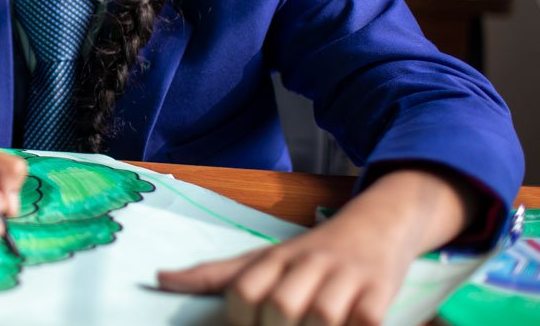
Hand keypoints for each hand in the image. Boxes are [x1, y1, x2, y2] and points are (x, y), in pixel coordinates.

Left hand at [157, 214, 408, 325]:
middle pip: (280, 306)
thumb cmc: (311, 253)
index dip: (239, 318)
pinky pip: (364, 320)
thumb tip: (160, 280)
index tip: (247, 324)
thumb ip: (215, 275)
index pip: (243, 290)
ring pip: (321, 315)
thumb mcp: (263, 257)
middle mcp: (308, 264)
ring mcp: (346, 277)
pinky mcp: (380, 291)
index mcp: (275, 258)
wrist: (378, 224)